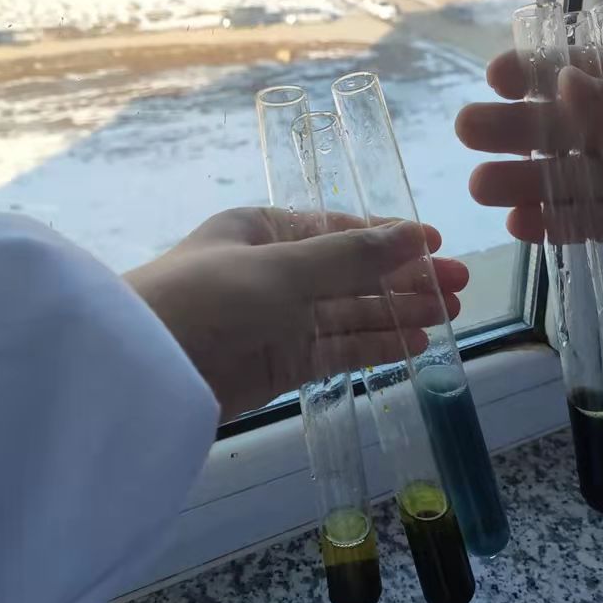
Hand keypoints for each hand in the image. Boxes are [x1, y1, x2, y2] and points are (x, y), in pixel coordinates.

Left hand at [125, 207, 467, 419]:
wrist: (143, 372)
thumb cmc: (208, 299)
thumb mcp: (283, 268)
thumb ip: (352, 257)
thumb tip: (415, 236)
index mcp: (265, 231)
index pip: (341, 229)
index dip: (391, 237)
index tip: (437, 245)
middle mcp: (275, 272)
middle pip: (353, 274)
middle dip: (405, 279)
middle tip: (460, 286)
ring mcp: (279, 320)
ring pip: (351, 314)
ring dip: (398, 313)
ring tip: (449, 315)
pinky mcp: (281, 364)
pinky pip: (339, 349)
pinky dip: (376, 347)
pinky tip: (414, 344)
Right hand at [456, 50, 602, 259]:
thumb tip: (560, 85)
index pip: (572, 74)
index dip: (532, 73)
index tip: (500, 76)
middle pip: (556, 131)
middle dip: (512, 130)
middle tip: (469, 130)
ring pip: (564, 182)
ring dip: (523, 184)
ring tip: (482, 188)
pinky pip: (587, 224)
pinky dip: (555, 226)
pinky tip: (522, 226)